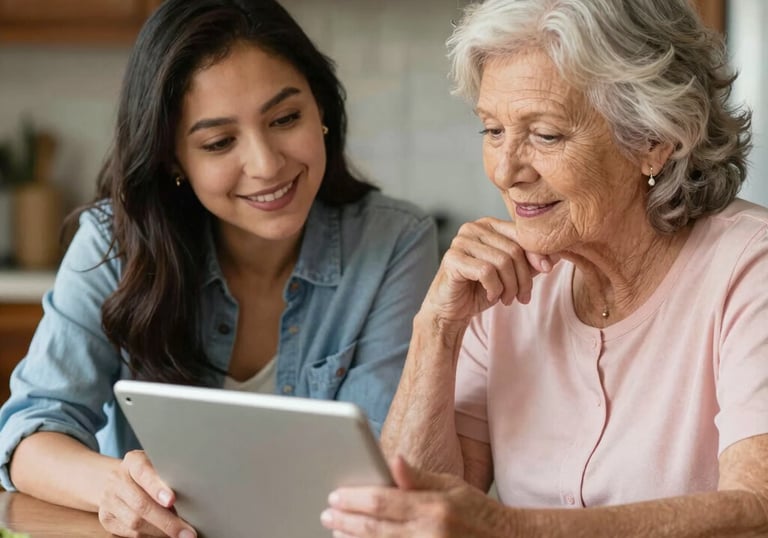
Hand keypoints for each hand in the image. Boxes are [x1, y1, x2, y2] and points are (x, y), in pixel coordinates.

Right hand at [98, 450, 195, 537]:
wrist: (113, 479)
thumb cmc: (147, 471)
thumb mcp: (157, 464)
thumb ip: (170, 474)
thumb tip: (195, 493)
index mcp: (133, 461)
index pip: (144, 472)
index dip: (157, 487)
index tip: (172, 500)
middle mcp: (117, 480)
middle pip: (141, 504)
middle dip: (167, 521)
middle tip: (188, 532)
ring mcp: (109, 501)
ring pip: (135, 523)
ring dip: (161, 531)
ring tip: (181, 534)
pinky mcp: (107, 519)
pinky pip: (130, 534)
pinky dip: (151, 536)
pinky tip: (165, 535)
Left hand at [321, 456, 515, 536]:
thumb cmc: (476, 511)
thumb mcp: (451, 485)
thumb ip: (418, 477)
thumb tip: (394, 459)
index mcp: (432, 508)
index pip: (382, 501)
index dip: (354, 499)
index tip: (335, 495)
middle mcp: (428, 534)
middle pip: (375, 528)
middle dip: (346, 521)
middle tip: (327, 514)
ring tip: (336, 531)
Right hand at [424, 218, 555, 324]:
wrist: (451, 309)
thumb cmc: (480, 289)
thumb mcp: (512, 274)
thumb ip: (531, 261)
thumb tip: (559, 253)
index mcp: (489, 225)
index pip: (522, 234)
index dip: (538, 253)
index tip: (547, 271)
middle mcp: (473, 228)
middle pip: (514, 250)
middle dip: (523, 278)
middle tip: (522, 297)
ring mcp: (460, 241)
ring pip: (502, 262)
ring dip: (509, 287)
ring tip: (506, 299)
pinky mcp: (452, 258)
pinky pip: (486, 272)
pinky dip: (494, 288)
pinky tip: (491, 296)